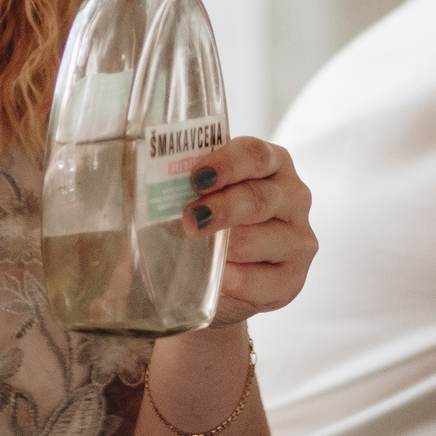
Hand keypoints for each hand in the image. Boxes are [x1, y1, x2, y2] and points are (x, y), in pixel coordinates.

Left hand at [179, 136, 316, 325]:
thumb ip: (182, 183)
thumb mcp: (199, 196)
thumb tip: (138, 178)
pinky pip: (261, 280)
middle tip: (190, 219)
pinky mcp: (292, 279)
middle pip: (259, 197)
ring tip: (197, 251)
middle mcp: (293, 197)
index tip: (197, 178)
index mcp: (271, 164)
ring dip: (224, 247)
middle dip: (222, 208)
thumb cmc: (208, 226)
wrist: (218, 281)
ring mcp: (298, 240)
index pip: (255, 154)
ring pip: (260, 239)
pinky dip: (234, 280)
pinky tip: (217, 278)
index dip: (226, 164)